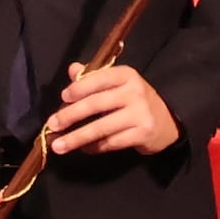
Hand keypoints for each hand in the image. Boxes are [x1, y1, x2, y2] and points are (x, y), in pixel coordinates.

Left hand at [45, 62, 179, 156]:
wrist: (167, 122)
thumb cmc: (135, 101)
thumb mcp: (118, 84)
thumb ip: (94, 78)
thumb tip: (72, 70)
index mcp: (126, 75)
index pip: (98, 79)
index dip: (78, 88)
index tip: (63, 97)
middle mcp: (134, 92)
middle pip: (95, 104)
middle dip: (70, 116)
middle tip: (52, 125)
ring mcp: (140, 114)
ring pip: (100, 128)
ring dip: (76, 138)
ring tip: (58, 145)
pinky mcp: (142, 134)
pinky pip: (110, 143)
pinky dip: (93, 147)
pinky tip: (83, 149)